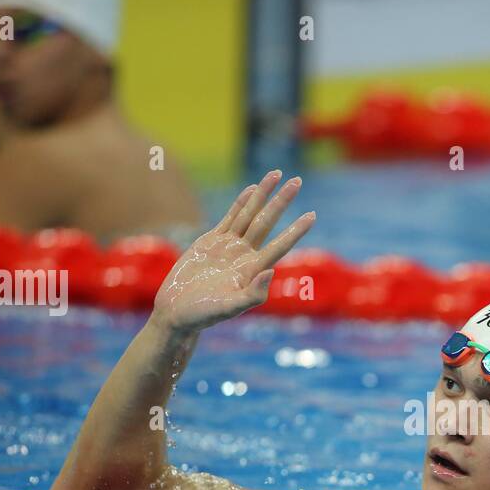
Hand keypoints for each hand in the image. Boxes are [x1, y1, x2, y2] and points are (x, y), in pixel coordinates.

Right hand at [151, 171, 314, 334]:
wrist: (177, 311)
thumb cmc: (203, 315)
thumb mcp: (229, 309)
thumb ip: (252, 294)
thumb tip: (270, 271)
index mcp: (252, 270)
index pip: (280, 245)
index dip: (296, 230)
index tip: (313, 215)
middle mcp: (244, 255)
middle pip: (267, 222)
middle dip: (282, 201)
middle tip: (298, 180)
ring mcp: (228, 246)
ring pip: (249, 214)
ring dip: (263, 194)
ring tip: (277, 174)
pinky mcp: (211, 241)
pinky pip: (230, 217)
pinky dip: (241, 202)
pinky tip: (252, 190)